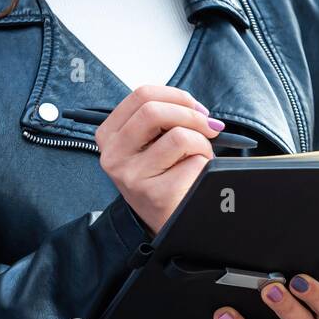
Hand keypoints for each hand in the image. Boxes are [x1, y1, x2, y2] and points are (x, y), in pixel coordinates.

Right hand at [95, 84, 224, 236]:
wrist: (167, 223)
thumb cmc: (163, 176)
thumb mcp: (150, 144)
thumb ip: (162, 119)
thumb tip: (197, 108)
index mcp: (110, 136)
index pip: (140, 95)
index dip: (175, 95)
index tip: (196, 107)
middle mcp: (114, 156)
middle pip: (153, 111)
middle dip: (191, 114)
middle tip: (209, 126)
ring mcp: (132, 177)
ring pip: (179, 136)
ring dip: (201, 142)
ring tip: (199, 156)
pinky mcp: (155, 194)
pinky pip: (192, 162)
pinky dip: (204, 164)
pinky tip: (194, 176)